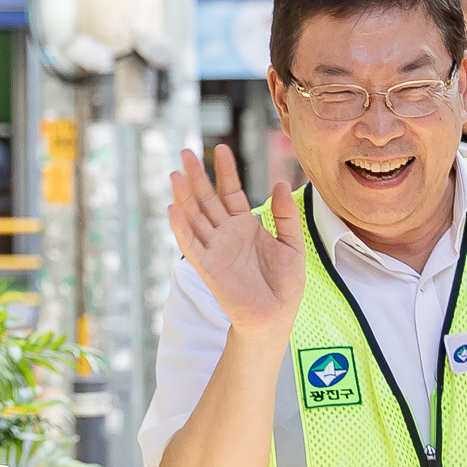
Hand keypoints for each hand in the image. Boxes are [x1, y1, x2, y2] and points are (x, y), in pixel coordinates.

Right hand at [168, 144, 303, 339]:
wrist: (276, 317)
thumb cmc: (284, 286)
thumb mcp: (292, 244)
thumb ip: (285, 215)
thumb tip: (281, 183)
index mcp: (245, 226)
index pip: (231, 192)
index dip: (225, 171)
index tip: (221, 149)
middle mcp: (226, 234)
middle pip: (207, 199)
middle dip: (196, 176)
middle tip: (186, 151)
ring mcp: (215, 249)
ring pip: (195, 217)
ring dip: (183, 196)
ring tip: (176, 173)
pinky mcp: (208, 267)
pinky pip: (191, 245)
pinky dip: (181, 228)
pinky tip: (173, 209)